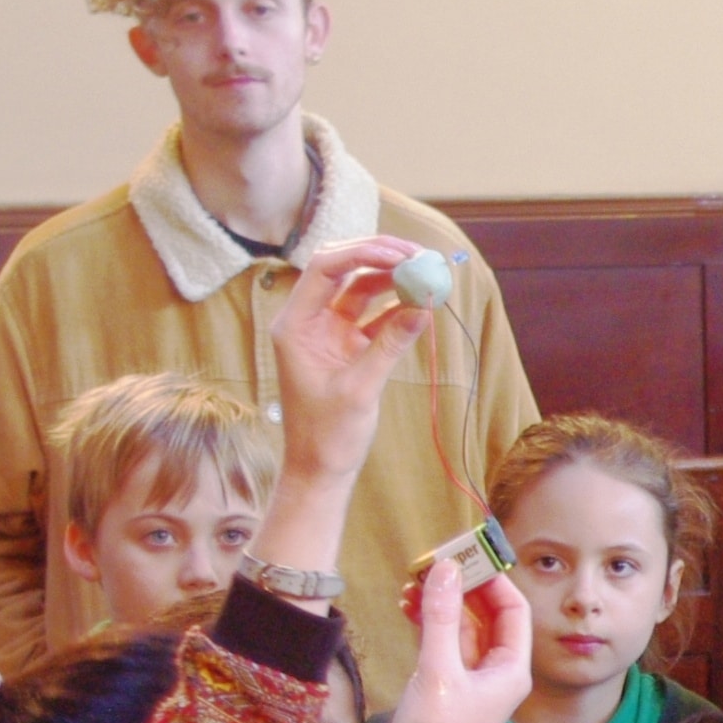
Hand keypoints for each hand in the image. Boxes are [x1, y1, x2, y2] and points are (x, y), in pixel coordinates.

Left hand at [269, 236, 428, 490]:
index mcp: (296, 324)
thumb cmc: (327, 435)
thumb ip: (391, 344)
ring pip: (360, 289)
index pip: (326, 268)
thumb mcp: (361, 388)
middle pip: (343, 269)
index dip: (364, 253)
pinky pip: (373, 315)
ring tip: (426, 276)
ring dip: (393, 280)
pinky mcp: (346, 346)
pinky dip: (396, 308)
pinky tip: (421, 306)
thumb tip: (423, 307)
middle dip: (380, 258)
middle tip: (419, 255)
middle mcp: (309, 320)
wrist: (320, 469)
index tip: (401, 254)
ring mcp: (328, 331)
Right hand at [388, 561, 534, 722]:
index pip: (513, 611)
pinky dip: (427, 621)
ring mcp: (469, 678)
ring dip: (439, 602)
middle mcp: (495, 672)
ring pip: (460, 626)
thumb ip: (440, 618)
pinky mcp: (445, 683)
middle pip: (486, 615)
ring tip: (413, 582)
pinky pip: (441, 641)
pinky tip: (408, 604)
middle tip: (434, 563)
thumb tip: (444, 569)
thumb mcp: (437, 671)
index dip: (493, 580)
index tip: (467, 556)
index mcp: (511, 670)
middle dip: (461, 587)